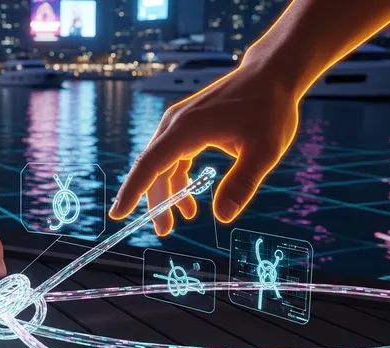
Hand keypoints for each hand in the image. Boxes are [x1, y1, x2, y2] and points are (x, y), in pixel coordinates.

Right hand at [109, 64, 300, 234]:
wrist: (271, 75)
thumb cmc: (269, 109)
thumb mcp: (264, 150)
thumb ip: (241, 183)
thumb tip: (223, 216)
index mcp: (186, 129)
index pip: (149, 165)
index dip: (132, 191)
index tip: (118, 214)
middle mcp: (175, 124)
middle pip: (152, 168)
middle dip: (155, 201)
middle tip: (164, 231)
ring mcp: (179, 123)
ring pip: (161, 164)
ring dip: (167, 192)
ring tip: (181, 218)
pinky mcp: (187, 125)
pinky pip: (172, 157)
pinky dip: (177, 178)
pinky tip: (190, 199)